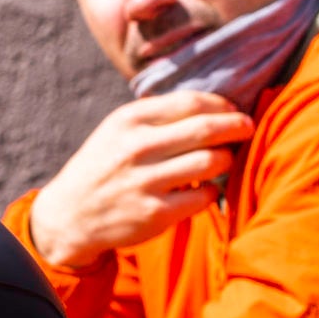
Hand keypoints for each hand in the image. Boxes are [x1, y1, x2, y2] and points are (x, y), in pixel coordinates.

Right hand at [27, 90, 253, 267]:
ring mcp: (147, 182)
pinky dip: (213, 191)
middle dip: (237, 126)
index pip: (191, 102)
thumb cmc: (103, 166)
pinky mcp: (156, 213)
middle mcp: (138, 148)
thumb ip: (156, 115)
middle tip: (248, 128)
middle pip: (207, 129)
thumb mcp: (117, 130)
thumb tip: (210, 104)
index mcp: (129, 120)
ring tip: (224, 159)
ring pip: (211, 162)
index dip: (221, 104)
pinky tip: (206, 188)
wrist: (70, 215)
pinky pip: (204, 196)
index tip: (233, 109)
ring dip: (226, 159)